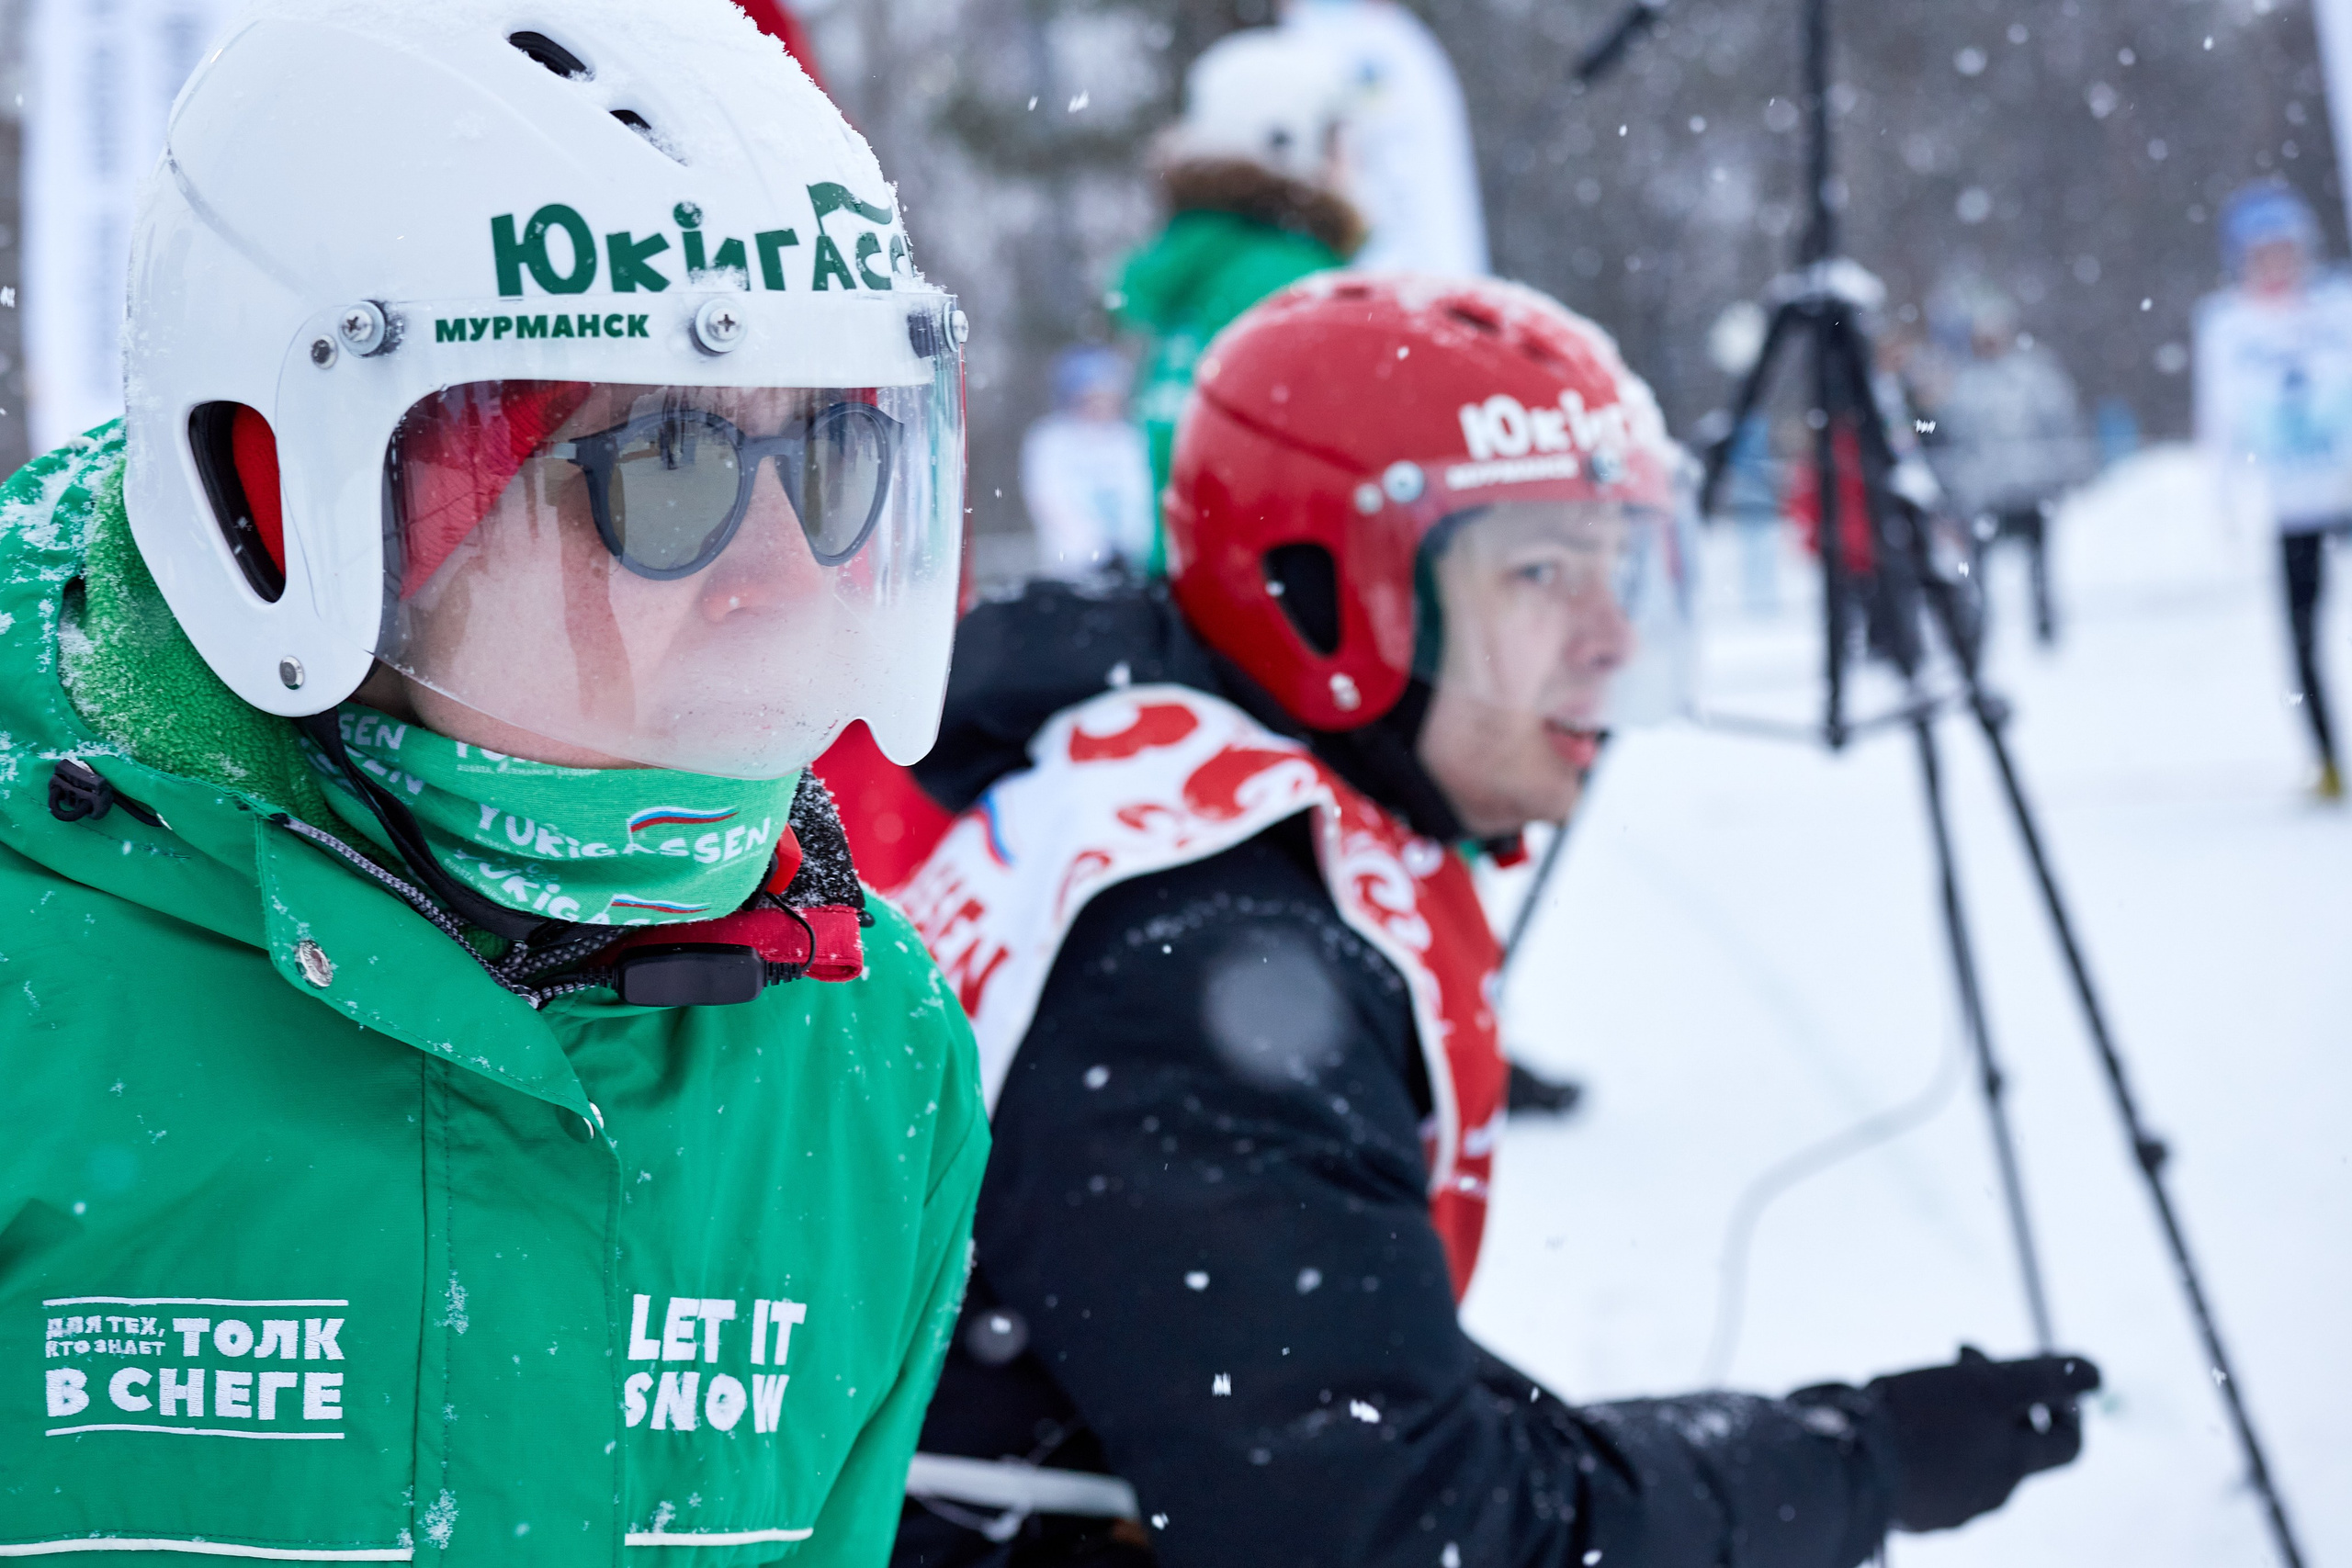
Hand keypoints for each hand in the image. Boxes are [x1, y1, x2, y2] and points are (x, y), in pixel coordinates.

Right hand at [1865, 1346, 2100, 1531]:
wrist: (1848, 1462)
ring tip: (1920, 1388)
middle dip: (1997, 1398)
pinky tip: (1898, 1422)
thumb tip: (2097, 1374)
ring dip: (1961, 1418)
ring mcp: (1953, 1507)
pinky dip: (1928, 1442)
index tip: (2032, 1373)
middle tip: (1960, 1357)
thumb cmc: (1920, 1420)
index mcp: (2015, 1464)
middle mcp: (1994, 1494)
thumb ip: (2045, 1380)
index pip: (2070, 1444)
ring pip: (1973, 1455)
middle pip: (2015, 1443)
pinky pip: (1935, 1471)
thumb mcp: (1989, 1385)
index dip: (2063, 1405)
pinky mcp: (1914, 1510)